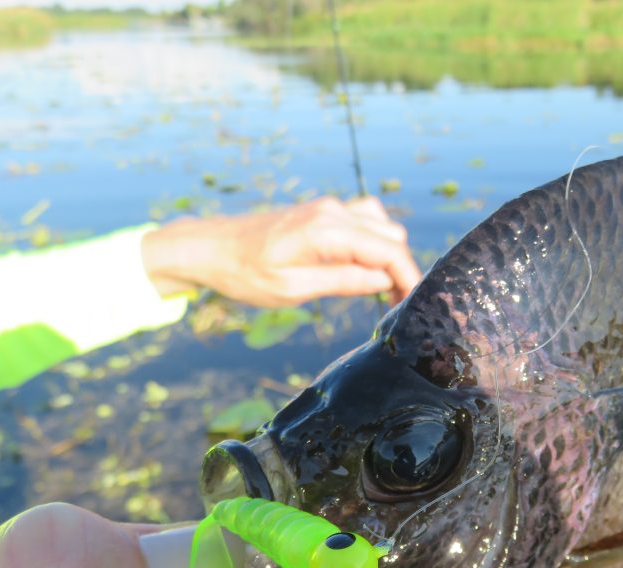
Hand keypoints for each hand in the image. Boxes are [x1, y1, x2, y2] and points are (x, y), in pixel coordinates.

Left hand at [141, 197, 420, 306]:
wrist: (210, 248)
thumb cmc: (244, 273)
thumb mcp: (292, 288)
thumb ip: (343, 281)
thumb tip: (385, 281)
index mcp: (326, 230)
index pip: (388, 250)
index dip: (407, 278)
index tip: (412, 304)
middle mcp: (333, 211)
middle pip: (392, 236)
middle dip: (401, 269)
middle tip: (395, 305)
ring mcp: (329, 207)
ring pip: (382, 225)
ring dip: (388, 254)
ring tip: (380, 289)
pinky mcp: (323, 211)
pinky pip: (365, 220)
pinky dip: (374, 242)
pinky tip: (363, 268)